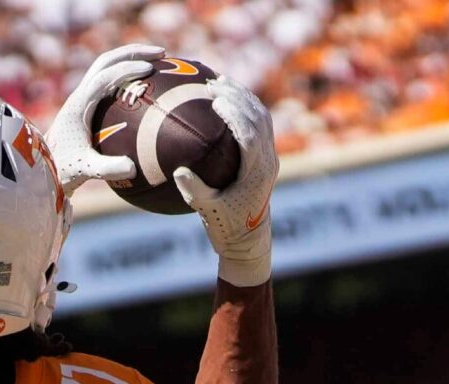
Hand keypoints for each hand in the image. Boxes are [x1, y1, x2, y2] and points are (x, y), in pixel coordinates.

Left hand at [45, 45, 160, 193]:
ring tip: (159, 63)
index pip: (103, 77)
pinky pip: (111, 83)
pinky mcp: (88, 105)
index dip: (126, 69)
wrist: (43, 168)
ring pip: (108, 68)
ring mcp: (83, 98)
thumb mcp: (86, 170)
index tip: (149, 69)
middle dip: (134, 53)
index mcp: (79, 105)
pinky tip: (150, 86)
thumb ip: (108, 168)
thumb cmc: (63, 168)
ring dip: (131, 60)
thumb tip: (132, 168)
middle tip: (162, 53)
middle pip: (106, 61)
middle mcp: (80, 95)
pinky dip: (129, 78)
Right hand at [174, 81, 278, 285]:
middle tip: (213, 85)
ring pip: (262, 117)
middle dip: (237, 98)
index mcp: (257, 172)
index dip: (235, 115)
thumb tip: (179, 170)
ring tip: (220, 82)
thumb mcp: (206, 210)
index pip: (249, 135)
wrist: (248, 237)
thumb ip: (195, 190)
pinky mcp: (265, 155)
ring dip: (242, 97)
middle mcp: (268, 160)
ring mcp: (269, 156)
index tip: (216, 102)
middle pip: (258, 119)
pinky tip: (226, 97)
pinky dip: (245, 106)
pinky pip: (259, 123)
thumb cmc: (225, 225)